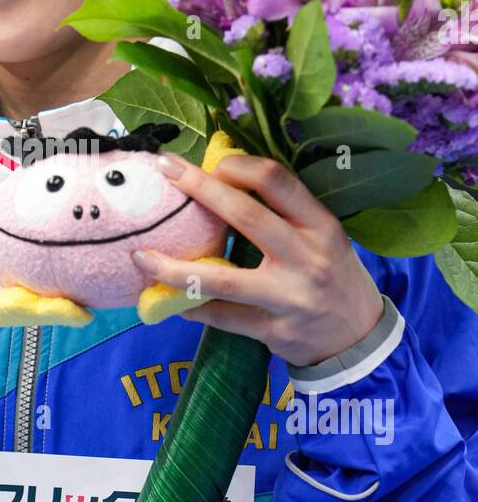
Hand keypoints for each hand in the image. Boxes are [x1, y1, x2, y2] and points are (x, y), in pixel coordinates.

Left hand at [132, 152, 383, 367]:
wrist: (360, 340)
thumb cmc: (332, 275)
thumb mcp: (323, 236)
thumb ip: (282, 211)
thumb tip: (222, 173)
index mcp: (320, 225)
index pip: (277, 181)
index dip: (238, 164)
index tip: (210, 161)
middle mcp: (306, 258)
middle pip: (246, 215)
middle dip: (199, 188)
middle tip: (165, 170)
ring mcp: (289, 298)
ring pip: (221, 280)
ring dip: (174, 269)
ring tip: (141, 256)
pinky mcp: (273, 331)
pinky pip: (221, 318)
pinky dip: (191, 307)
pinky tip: (167, 299)